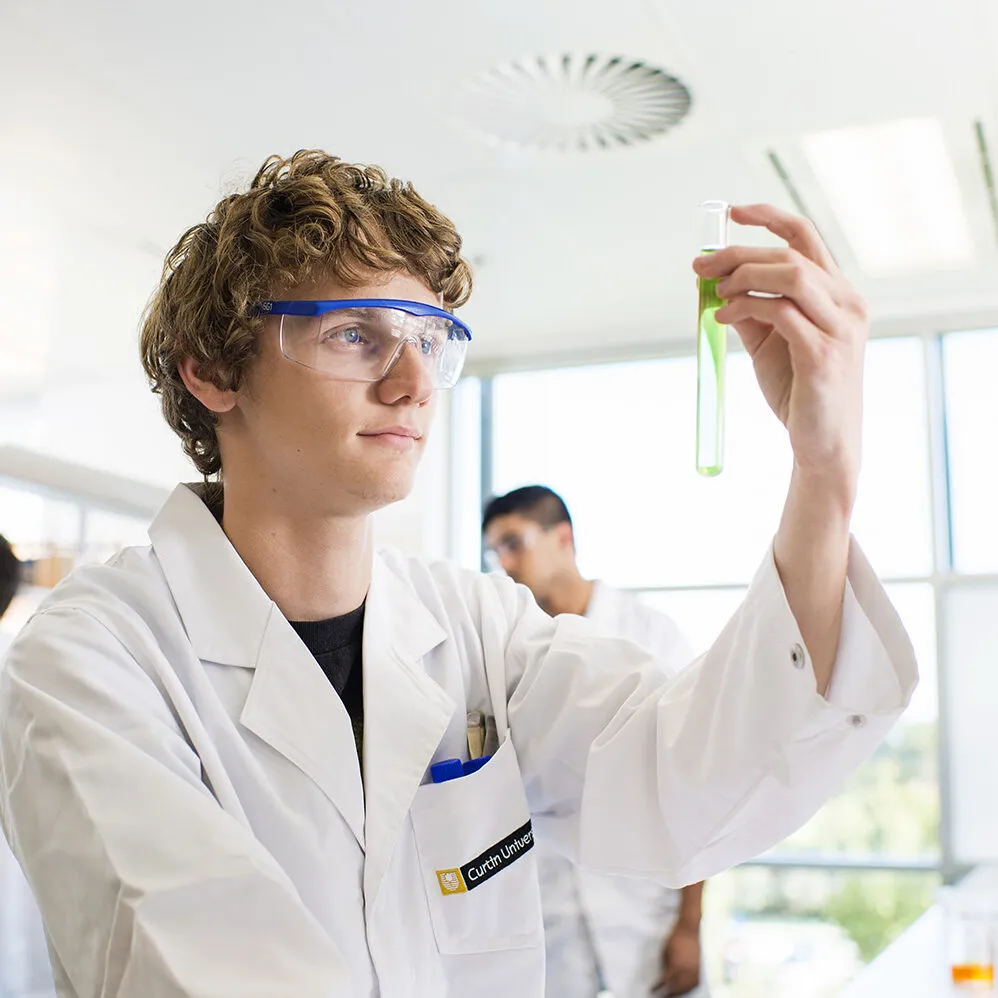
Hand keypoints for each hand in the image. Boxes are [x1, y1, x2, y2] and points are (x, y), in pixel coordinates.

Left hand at [651, 923, 700, 995]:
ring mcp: (695, 971)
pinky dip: (689, 988)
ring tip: (673, 995)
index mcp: (675, 966)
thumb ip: (664, 965)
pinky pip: (695, 983)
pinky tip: (685, 989)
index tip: (652, 989)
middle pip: (677, 988)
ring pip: (688, 988)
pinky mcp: (700, 969)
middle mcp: (686, 971)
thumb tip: (662, 976)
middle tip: (663, 995)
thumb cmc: (675, 937)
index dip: (658, 987)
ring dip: (680, 993)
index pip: (665, 982)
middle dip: (670, 994)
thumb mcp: (664, 950)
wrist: (690, 929)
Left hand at [693, 205, 867, 510]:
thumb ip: (751, 311)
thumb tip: (714, 285)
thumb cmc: (799, 391)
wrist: (821, 443)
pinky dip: (746, 308)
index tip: (732, 213)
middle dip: (738, 255)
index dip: (770, 217)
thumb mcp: (770, 343)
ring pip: (790, 276)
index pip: (807, 237)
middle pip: (789, 254)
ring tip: (717, 296)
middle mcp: (847, 304)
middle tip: (701, 268)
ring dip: (744, 278)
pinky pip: (782, 313)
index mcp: (838, 294)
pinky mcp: (824, 355)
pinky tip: (722, 319)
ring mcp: (840, 328)